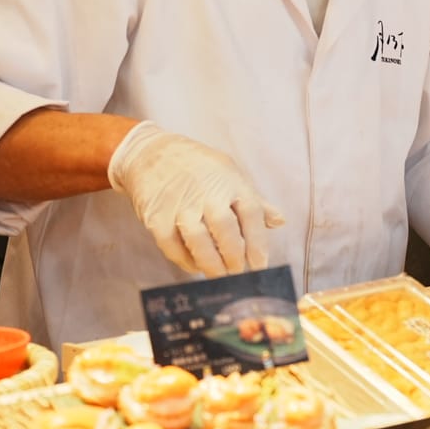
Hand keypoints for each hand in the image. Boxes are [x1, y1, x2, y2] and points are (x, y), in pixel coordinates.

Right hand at [106, 121, 283, 277]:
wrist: (150, 153)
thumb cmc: (198, 167)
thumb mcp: (230, 173)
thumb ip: (254, 200)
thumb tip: (280, 221)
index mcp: (230, 181)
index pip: (252, 213)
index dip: (258, 242)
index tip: (260, 264)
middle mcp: (207, 192)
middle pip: (225, 230)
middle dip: (235, 256)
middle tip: (238, 272)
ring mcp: (180, 205)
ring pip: (199, 241)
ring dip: (211, 264)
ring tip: (219, 275)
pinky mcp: (157, 217)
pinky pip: (172, 246)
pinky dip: (185, 261)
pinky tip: (195, 266)